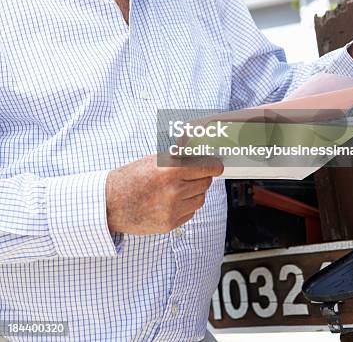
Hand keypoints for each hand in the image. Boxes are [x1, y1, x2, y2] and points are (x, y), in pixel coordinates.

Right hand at [105, 153, 223, 234]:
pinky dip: (186, 206)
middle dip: (202, 177)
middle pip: (205, 183)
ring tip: (179, 188)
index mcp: (169, 170)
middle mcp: (173, 190)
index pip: (206, 168)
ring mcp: (172, 209)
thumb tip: (199, 155)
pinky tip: (171, 200)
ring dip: (195, 192)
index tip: (217, 166)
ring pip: (200, 199)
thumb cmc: (130, 179)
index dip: (214, 166)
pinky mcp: (170, 223)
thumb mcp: (152, 160)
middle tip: (194, 175)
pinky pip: (190, 212)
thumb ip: (177, 158)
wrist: (110, 204)